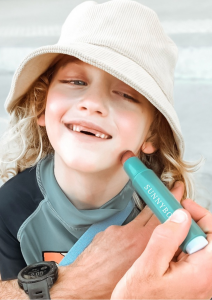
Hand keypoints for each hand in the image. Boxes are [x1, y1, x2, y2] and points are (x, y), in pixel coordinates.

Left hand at [51, 181, 184, 298]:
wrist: (83, 283)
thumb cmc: (109, 285)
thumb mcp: (140, 271)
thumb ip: (152, 254)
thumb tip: (161, 249)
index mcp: (142, 244)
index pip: (161, 218)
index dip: (170, 205)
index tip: (175, 195)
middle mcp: (131, 233)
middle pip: (150, 212)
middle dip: (159, 203)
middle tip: (167, 193)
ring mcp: (117, 230)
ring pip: (136, 219)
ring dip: (144, 218)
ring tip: (147, 223)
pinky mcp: (107, 231)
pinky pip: (122, 227)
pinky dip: (127, 231)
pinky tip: (125, 243)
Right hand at [111, 199, 211, 298]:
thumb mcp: (148, 266)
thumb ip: (167, 238)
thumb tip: (181, 216)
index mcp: (201, 273)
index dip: (200, 215)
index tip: (183, 206)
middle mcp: (206, 279)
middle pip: (209, 240)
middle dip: (191, 223)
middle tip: (172, 214)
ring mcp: (200, 283)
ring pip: (200, 248)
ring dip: (185, 234)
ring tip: (166, 229)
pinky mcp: (191, 284)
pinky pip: (192, 258)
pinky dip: (180, 246)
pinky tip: (166, 247)